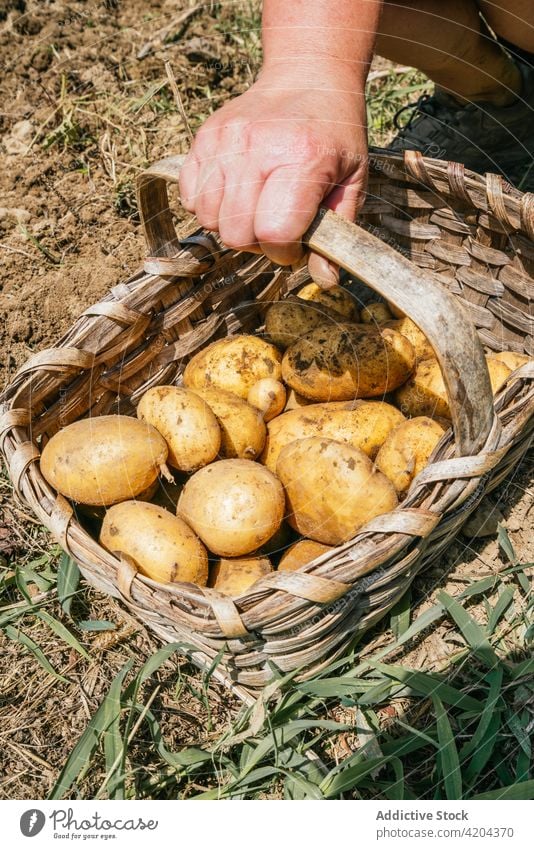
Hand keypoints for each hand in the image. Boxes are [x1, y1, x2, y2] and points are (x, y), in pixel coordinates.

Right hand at [178, 63, 368, 285]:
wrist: (308, 75)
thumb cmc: (335, 134)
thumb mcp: (352, 181)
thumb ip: (339, 234)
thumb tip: (324, 281)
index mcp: (302, 158)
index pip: (275, 232)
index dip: (285, 251)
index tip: (297, 242)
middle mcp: (258, 147)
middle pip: (236, 232)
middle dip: (257, 242)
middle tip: (277, 226)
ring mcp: (226, 141)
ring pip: (208, 219)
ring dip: (232, 226)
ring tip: (256, 209)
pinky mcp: (204, 138)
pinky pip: (190, 196)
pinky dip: (208, 205)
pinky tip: (235, 193)